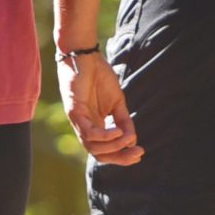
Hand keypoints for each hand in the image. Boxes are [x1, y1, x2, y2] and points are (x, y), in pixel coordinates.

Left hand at [58, 51, 142, 165]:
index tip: (140, 153)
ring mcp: (78, 121)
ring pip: (92, 147)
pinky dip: (104, 136)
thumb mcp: (117, 102)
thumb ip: (123, 120)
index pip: (105, 150)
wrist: (85, 57)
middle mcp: (85, 127)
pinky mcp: (74, 112)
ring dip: (113, 146)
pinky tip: (117, 131)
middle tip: (137, 153)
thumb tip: (133, 140)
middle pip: (99, 154)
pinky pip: (88, 132)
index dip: (122, 156)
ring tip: (127, 139)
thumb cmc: (99, 77)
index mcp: (94, 126)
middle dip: (119, 158)